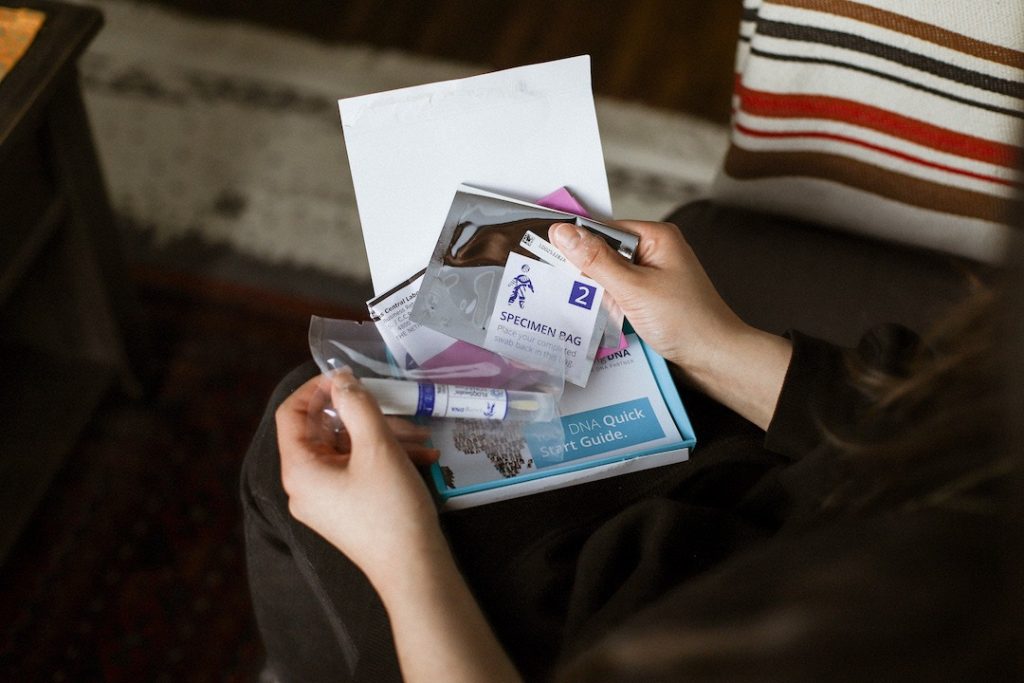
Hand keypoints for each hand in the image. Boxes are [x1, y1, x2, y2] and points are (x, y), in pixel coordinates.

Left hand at [277, 372, 521, 682]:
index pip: (290, 414)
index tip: (347, 377)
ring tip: (420, 435)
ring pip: (347, 450)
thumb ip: (357, 405)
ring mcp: (325, 500)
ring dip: (382, 435)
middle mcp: (304, 486)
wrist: (414, 569)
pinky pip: (357, 470)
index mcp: (299, 469)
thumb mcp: (377, 447)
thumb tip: (341, 378)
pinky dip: (384, 457)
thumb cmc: (390, 508)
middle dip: (362, 414)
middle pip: (323, 431)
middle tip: (395, 406)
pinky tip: (421, 455)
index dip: (316, 388)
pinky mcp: (346, 510)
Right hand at [551, 220, 742, 375]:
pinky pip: (619, 293)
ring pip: (609, 276)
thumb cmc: (687, 322)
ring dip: (597, 293)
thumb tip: (564, 233)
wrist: (715, 359)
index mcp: (656, 237)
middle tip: (570, 290)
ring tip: (589, 307)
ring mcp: (654, 276)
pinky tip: (603, 318)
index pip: (603, 229)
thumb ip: (596, 260)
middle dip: (587, 273)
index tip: (550, 257)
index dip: (577, 245)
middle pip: (604, 252)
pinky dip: (609, 305)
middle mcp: (656, 251)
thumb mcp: (633, 288)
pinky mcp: (651, 298)